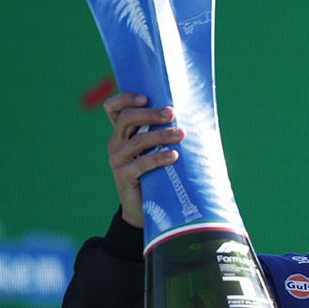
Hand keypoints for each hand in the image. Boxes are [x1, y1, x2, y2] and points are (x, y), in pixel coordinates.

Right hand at [103, 92, 184, 228]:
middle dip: (151, 114)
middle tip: (172, 113)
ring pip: (137, 140)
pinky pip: (140, 163)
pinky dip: (158, 158)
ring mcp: (117, 160)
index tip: (146, 98)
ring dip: (161, 135)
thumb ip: (165, 133)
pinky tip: (174, 156)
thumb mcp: (158, 150)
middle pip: (127, 119)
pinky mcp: (123, 176)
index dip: (125, 99)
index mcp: (122, 133)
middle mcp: (116, 143)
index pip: (114, 108)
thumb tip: (194, 114)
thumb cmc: (159, 174)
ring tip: (181, 134)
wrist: (146, 209)